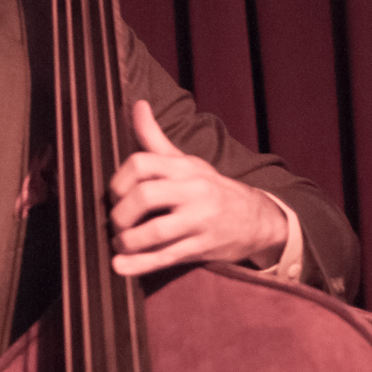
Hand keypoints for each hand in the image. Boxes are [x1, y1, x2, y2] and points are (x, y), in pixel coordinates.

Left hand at [108, 100, 287, 277]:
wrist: (257, 219)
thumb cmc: (209, 188)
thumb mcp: (186, 161)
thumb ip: (154, 138)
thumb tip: (136, 104)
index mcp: (184, 168)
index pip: (141, 163)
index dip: (118, 181)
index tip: (114, 195)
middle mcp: (193, 191)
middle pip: (144, 197)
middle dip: (120, 214)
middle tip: (116, 223)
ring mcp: (199, 221)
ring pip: (154, 232)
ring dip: (127, 241)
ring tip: (119, 244)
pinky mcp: (202, 248)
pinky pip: (166, 257)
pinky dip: (139, 264)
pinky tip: (120, 266)